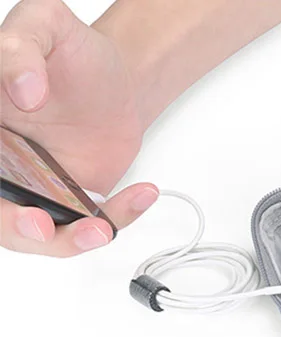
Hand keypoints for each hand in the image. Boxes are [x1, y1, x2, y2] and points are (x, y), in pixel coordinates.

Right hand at [1, 0, 157, 256]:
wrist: (119, 81)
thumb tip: (23, 88)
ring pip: (41, 235)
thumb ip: (20, 49)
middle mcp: (3, 165)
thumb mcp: (45, 25)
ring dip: (70, 241)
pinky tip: (141, 194)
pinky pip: (89, 226)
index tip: (16, 203)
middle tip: (41, 226)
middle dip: (18, 228)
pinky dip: (116, 220)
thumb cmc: (75, 55)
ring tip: (102, 228)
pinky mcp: (73, 205)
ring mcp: (36, 191)